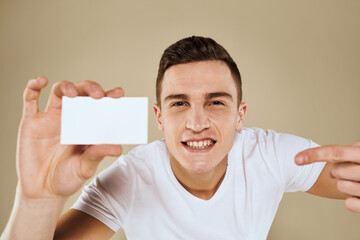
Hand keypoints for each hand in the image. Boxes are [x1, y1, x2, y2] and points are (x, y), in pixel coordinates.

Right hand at [17, 77, 123, 199]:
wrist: (42, 192)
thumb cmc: (67, 177)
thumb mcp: (85, 167)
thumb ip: (98, 154)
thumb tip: (118, 147)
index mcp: (87, 125)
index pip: (100, 105)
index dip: (109, 96)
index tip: (119, 93)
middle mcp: (71, 117)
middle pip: (80, 93)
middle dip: (90, 89)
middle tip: (98, 95)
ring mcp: (51, 118)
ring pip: (58, 92)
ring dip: (66, 87)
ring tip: (72, 93)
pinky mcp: (31, 122)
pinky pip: (30, 99)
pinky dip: (33, 86)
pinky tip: (41, 81)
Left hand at [295, 141, 359, 212]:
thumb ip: (352, 150)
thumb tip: (324, 150)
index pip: (335, 152)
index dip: (314, 155)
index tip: (296, 159)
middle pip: (336, 170)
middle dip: (338, 171)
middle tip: (350, 171)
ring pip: (341, 186)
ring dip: (345, 184)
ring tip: (357, 182)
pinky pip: (349, 204)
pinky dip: (351, 200)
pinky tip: (358, 195)